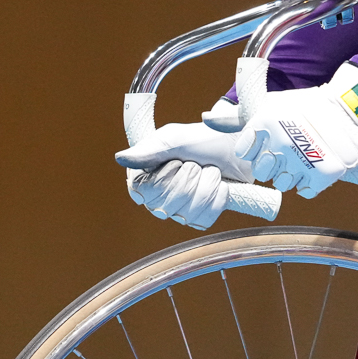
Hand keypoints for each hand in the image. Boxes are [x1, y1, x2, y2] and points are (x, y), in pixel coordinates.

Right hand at [116, 120, 257, 227]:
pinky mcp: (200, 217)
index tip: (176, 161)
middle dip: (191, 177)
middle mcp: (158, 197)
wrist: (237, 145)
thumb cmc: (203, 139)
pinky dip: (217, 198)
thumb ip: (149, 150)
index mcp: (146, 177)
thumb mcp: (176, 138)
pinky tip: (220, 185)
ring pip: (188, 213)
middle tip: (197, 163)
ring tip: (210, 171)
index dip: (165, 176)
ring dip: (207, 185)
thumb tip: (120, 159)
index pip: (144, 191)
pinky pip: (204, 220)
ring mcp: (179, 210)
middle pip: (168, 203)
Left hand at [240, 80, 357, 198]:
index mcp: (266, 123)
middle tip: (286, 151)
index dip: (255, 149)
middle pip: (262, 172)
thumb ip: (237, 118)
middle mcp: (282, 142)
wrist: (349, 108)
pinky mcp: (323, 173)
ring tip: (302, 157)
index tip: (268, 142)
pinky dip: (309, 183)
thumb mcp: (269, 105)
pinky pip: (305, 191)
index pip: (245, 152)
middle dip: (272, 164)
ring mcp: (303, 160)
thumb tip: (206, 119)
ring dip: (290, 174)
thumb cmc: (305, 105)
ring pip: (282, 184)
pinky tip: (314, 167)